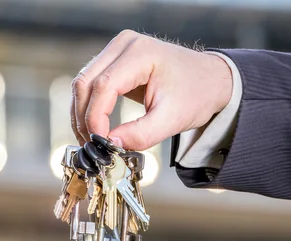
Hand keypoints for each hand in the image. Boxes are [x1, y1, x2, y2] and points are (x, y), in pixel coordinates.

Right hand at [70, 30, 232, 149]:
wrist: (209, 79)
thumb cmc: (196, 94)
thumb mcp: (173, 120)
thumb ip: (141, 134)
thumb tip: (110, 144)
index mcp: (141, 53)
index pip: (104, 86)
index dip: (95, 117)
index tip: (100, 142)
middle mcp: (123, 45)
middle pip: (85, 82)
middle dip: (83, 117)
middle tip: (91, 144)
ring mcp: (116, 50)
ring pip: (82, 84)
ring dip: (81, 114)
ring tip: (91, 139)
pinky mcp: (112, 61)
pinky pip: (88, 84)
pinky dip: (87, 108)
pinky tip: (93, 127)